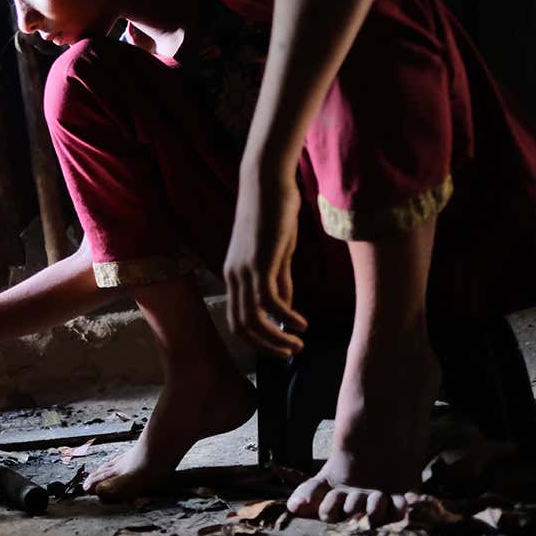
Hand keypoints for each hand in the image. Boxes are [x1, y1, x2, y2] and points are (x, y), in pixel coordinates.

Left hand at [223, 169, 307, 357]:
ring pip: (253, 319)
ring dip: (276, 338)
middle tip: (290, 354)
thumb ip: (279, 278)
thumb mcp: (276, 252)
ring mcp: (244, 269)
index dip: (256, 340)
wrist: (266, 181)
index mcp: (234, 274)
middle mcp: (234, 275)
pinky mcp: (259, 261)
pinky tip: (301, 323)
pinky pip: (269, 300)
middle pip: (241, 326)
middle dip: (266, 347)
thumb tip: (284, 307)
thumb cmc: (273, 213)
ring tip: (298, 345)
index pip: (237, 319)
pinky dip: (285, 317)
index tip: (279, 348)